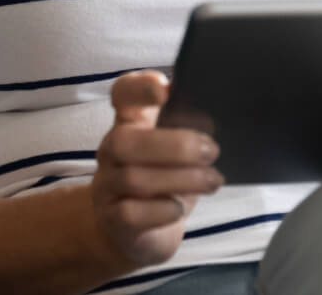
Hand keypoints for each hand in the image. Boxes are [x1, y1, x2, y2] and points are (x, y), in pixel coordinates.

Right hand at [89, 70, 223, 269]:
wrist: (135, 233)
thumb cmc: (163, 182)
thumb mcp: (176, 152)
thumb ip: (189, 131)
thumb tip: (214, 120)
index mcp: (130, 124)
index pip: (123, 94)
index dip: (139, 87)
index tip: (165, 88)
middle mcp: (112, 151)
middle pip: (125, 140)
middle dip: (174, 145)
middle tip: (212, 150)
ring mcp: (108, 186)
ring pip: (134, 178)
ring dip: (182, 179)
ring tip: (213, 180)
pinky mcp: (112, 220)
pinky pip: (130, 213)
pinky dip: (161, 210)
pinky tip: (178, 208)